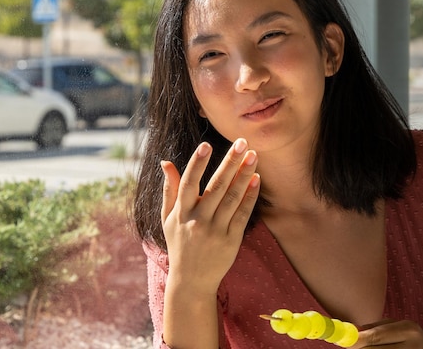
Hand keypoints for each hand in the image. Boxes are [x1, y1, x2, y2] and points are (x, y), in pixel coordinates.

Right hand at [160, 138, 259, 294]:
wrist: (191, 281)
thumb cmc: (179, 243)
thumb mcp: (168, 218)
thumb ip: (169, 189)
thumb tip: (165, 162)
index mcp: (181, 213)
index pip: (189, 183)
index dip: (197, 163)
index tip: (206, 145)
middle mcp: (197, 221)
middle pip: (216, 186)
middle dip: (230, 162)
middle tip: (243, 142)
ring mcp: (215, 231)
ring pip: (232, 198)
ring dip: (244, 175)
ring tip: (254, 156)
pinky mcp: (231, 240)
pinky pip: (242, 214)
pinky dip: (250, 196)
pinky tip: (257, 179)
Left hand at [354, 319, 422, 348]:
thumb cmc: (409, 335)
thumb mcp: (396, 324)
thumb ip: (375, 327)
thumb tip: (352, 331)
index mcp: (407, 330)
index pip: (378, 336)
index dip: (359, 340)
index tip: (343, 340)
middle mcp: (409, 347)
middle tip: (349, 345)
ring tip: (364, 347)